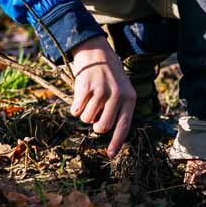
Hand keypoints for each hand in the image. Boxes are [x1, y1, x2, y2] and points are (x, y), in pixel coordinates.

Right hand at [69, 36, 135, 156]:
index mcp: (129, 98)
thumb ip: (119, 109)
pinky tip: (81, 93)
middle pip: (103, 127)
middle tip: (95, 114)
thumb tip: (106, 133)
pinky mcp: (85, 88)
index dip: (116, 142)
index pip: (124, 126)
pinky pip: (76, 110)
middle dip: (96, 126)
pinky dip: (75, 106)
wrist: (95, 51)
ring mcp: (101, 92)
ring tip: (89, 99)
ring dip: (85, 113)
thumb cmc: (108, 75)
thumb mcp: (122, 89)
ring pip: (87, 120)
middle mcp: (117, 95)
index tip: (110, 155)